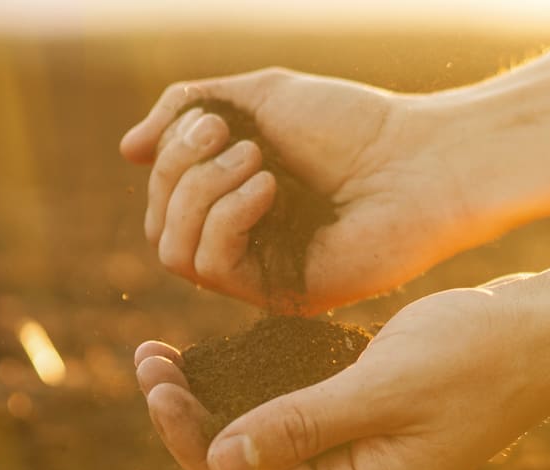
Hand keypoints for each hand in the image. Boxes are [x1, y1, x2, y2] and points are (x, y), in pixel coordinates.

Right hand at [120, 68, 465, 313]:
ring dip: (200, 194)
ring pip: (174, 252)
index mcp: (233, 197)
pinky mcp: (279, 294)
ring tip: (256, 161)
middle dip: (179, 171)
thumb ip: (187, 110)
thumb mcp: (258, 97)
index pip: (162, 194)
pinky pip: (212, 269)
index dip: (170, 155)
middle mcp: (241, 240)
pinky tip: (270, 187)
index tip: (214, 119)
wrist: (422, 158)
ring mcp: (259, 271)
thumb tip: (127, 150)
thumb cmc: (353, 124)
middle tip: (228, 136)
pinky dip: (227, 218)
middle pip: (159, 224)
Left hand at [134, 278, 549, 469]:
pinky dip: (253, 388)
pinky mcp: (369, 423)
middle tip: (147, 358)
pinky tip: (222, 352)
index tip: (155, 380)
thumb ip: (301, 423)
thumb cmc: (477, 353)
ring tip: (164, 355)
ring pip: (264, 440)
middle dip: (189, 418)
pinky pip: (293, 417)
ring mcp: (364, 458)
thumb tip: (218, 456)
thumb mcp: (382, 385)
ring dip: (214, 401)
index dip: (188, 437)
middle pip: (246, 469)